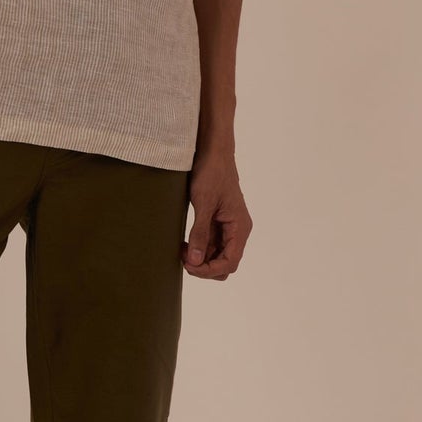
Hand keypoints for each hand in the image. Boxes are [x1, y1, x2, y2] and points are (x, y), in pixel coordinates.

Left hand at [182, 145, 251, 278]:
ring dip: (200, 258)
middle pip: (225, 263)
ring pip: (217, 256)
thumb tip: (194, 261)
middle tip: (184, 258)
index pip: (230, 262)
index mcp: (240, 227)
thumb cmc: (212, 173)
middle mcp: (237, 230)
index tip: (189, 266)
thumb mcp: (203, 203)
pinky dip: (199, 248)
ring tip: (182, 249)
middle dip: (205, 267)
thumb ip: (200, 233)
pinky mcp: (218, 222)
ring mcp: (228, 227)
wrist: (213, 152)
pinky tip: (185, 243)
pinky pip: (211, 244)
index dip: (209, 270)